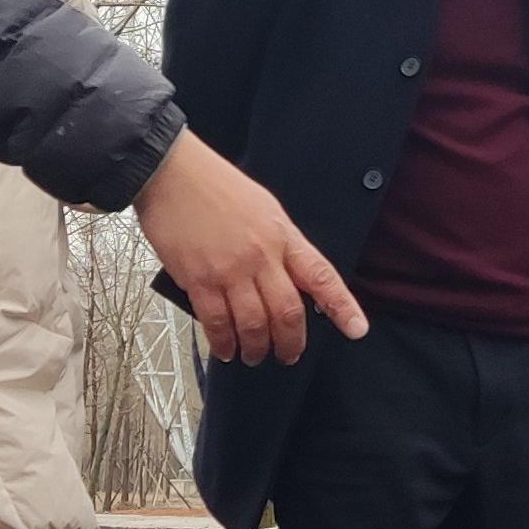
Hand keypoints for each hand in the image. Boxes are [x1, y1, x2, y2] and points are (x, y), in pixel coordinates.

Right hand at [135, 129, 366, 364]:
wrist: (172, 173)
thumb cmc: (215, 186)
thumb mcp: (264, 208)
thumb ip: (279, 244)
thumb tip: (287, 277)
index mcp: (282, 236)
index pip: (321, 276)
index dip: (343, 306)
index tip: (356, 329)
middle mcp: (261, 256)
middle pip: (287, 312)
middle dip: (291, 342)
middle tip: (288, 356)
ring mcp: (230, 270)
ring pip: (254, 324)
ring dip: (256, 348)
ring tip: (254, 356)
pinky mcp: (199, 280)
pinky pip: (216, 322)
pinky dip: (223, 342)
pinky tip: (225, 349)